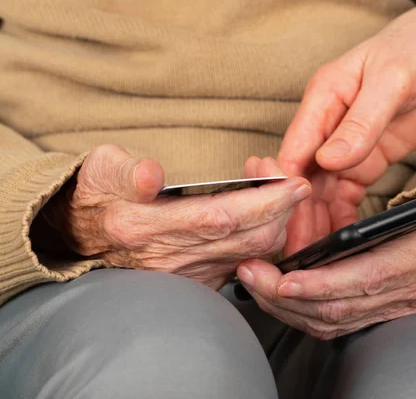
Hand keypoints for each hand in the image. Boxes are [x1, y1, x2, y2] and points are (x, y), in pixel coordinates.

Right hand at [41, 145, 310, 289]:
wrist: (84, 237)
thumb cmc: (100, 195)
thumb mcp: (102, 170)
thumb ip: (128, 170)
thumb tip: (152, 175)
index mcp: (144, 226)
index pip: (219, 217)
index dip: (263, 202)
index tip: (293, 182)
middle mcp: (170, 257)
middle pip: (246, 240)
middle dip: (282, 211)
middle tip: (295, 182)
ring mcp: (186, 275)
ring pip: (252, 255)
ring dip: (276, 223)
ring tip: (280, 191)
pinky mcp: (198, 281)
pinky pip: (245, 264)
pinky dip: (264, 240)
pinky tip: (267, 216)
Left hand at [236, 156, 415, 339]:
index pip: (371, 278)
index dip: (326, 282)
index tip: (287, 277)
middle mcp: (413, 289)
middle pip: (342, 306)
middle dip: (290, 295)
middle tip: (250, 273)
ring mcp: (396, 303)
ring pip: (332, 318)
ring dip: (287, 303)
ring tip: (253, 278)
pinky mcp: (380, 306)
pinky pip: (335, 317)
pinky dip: (300, 306)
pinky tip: (274, 288)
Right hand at [278, 0, 415, 253]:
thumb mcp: (394, 79)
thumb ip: (362, 120)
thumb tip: (331, 160)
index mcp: (324, 97)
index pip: (295, 146)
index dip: (287, 183)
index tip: (286, 217)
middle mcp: (329, 124)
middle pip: (305, 176)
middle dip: (300, 212)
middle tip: (301, 249)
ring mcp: (348, 144)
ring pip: (323, 190)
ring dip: (318, 220)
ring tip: (317, 254)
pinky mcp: (368, 159)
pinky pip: (348, 193)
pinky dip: (343, 216)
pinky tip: (342, 238)